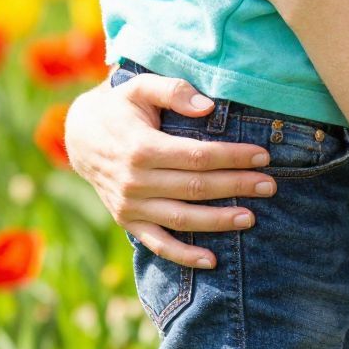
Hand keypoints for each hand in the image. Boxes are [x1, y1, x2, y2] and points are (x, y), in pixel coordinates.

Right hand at [64, 72, 275, 267]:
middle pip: (196, 187)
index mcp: (141, 147)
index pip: (198, 156)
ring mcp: (130, 205)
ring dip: (218, 221)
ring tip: (250, 217)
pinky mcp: (127, 220)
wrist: (79, 136)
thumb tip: (208, 107)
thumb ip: (173, 90)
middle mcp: (135, 180)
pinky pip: (157, 243)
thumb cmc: (119, 107)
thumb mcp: (140, 87)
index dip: (233, 157)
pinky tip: (212, 261)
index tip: (263, 157)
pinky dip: (184, 256)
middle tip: (269, 186)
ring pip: (182, 218)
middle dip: (237, 187)